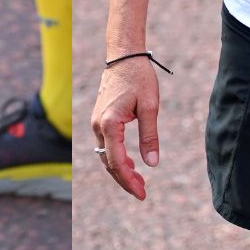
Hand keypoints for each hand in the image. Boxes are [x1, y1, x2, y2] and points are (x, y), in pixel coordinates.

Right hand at [91, 58, 160, 198]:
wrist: (123, 55)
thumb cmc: (139, 78)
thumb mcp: (149, 107)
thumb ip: (150, 137)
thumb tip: (152, 164)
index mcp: (109, 124)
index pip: (117, 161)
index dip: (129, 181)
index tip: (142, 194)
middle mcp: (98, 125)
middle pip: (108, 162)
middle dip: (124, 179)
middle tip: (142, 193)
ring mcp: (96, 121)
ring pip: (105, 155)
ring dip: (120, 169)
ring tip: (139, 180)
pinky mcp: (99, 118)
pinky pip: (105, 145)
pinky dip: (116, 157)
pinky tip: (131, 162)